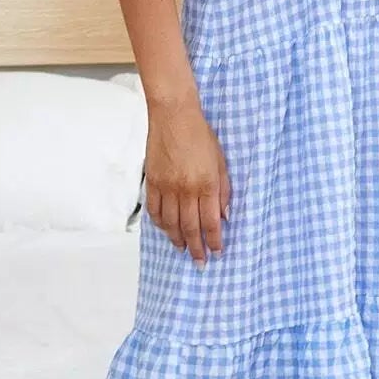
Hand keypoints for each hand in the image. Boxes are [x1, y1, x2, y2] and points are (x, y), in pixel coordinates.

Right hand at [144, 97, 230, 264]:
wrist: (174, 116)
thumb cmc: (200, 135)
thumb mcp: (221, 161)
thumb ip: (224, 190)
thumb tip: (225, 215)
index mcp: (207, 184)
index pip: (211, 222)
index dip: (214, 241)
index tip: (216, 252)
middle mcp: (186, 189)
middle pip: (190, 227)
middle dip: (196, 248)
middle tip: (199, 262)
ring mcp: (167, 187)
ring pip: (171, 223)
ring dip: (177, 239)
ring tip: (183, 249)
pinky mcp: (153, 182)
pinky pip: (155, 210)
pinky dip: (160, 224)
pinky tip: (166, 230)